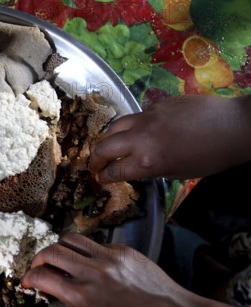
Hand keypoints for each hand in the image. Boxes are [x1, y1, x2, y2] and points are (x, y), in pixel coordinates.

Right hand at [22, 232, 191, 306]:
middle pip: (52, 251)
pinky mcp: (125, 250)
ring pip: (72, 239)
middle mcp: (93, 272)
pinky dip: (87, 252)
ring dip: (60, 248)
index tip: (28, 281)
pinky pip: (96, 244)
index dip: (29, 278)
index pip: (42, 276)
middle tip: (39, 267)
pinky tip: (92, 264)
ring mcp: (110, 257)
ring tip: (61, 259)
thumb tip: (60, 292)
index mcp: (83, 296)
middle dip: (39, 259)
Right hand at [90, 95, 250, 182]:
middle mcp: (140, 139)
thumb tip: (137, 167)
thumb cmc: (210, 157)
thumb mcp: (177, 173)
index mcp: (146, 162)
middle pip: (104, 147)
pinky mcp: (156, 104)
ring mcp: (147, 118)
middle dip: (95, 159)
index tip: (100, 179)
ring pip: (114, 126)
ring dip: (108, 138)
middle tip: (95, 165)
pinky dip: (130, 126)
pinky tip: (140, 130)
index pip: (113, 171)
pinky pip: (135, 115)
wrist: (233, 127)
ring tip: (110, 145)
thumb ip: (151, 170)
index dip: (103, 177)